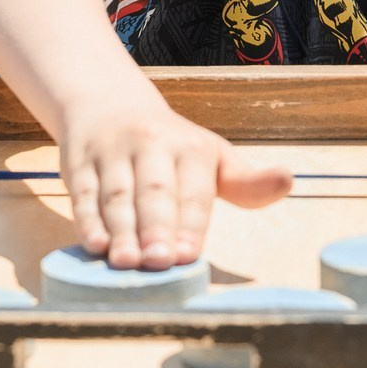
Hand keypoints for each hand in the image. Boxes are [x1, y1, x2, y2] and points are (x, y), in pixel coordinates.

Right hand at [58, 94, 292, 270]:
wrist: (108, 105)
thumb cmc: (171, 146)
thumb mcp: (213, 158)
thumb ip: (246, 182)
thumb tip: (288, 181)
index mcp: (192, 148)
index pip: (192, 191)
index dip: (190, 223)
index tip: (187, 254)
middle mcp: (152, 144)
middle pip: (153, 191)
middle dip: (156, 227)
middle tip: (158, 262)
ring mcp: (113, 152)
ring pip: (116, 195)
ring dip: (120, 230)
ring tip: (125, 262)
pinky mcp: (79, 161)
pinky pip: (83, 193)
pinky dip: (87, 220)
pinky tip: (93, 245)